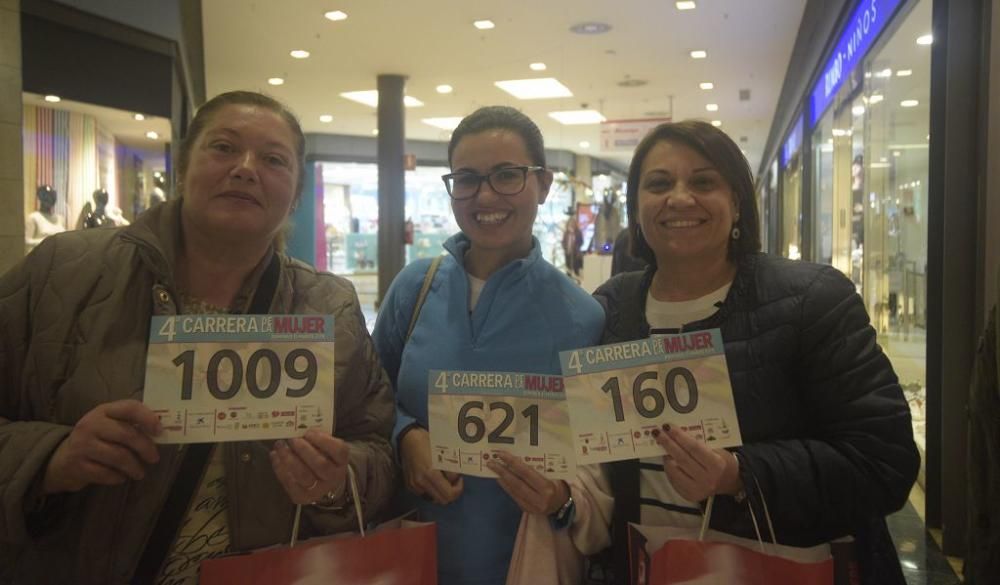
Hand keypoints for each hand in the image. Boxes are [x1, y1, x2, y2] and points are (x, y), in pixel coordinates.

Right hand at [42, 399, 161, 493]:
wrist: (63, 458)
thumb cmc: (96, 439)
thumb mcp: (110, 424)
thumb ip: (131, 423)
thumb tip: (161, 431)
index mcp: (103, 410)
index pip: (129, 407)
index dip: (148, 418)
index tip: (159, 431)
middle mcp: (91, 424)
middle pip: (126, 434)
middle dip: (145, 448)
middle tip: (155, 458)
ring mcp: (82, 445)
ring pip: (118, 456)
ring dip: (134, 467)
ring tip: (140, 473)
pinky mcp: (77, 465)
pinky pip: (106, 473)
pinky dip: (118, 477)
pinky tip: (121, 477)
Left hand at [270, 429, 349, 504]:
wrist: (323, 482)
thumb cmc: (324, 458)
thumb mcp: (327, 447)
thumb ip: (318, 438)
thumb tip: (300, 428)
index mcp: (342, 462)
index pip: (338, 450)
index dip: (323, 440)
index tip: (309, 432)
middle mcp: (333, 478)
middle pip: (320, 464)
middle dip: (304, 449)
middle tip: (292, 439)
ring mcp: (317, 490)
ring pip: (303, 475)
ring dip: (289, 458)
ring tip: (280, 445)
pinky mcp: (301, 497)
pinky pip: (289, 483)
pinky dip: (280, 468)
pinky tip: (275, 456)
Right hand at [399, 426, 462, 505]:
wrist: (408, 440)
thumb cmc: (427, 443)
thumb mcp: (443, 453)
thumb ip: (451, 469)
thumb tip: (456, 479)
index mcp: (431, 473)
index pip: (449, 494)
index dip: (458, 488)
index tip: (459, 479)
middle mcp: (421, 482)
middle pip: (443, 500)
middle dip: (451, 493)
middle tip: (454, 482)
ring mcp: (414, 486)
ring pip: (434, 499)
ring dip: (441, 493)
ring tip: (443, 480)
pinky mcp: (410, 486)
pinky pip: (425, 495)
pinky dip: (432, 490)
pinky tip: (433, 480)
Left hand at [487, 451, 568, 515]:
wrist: (563, 504)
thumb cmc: (558, 484)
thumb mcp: (553, 475)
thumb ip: (539, 468)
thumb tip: (519, 457)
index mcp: (547, 488)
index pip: (526, 473)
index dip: (513, 463)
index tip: (501, 454)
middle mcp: (539, 499)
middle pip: (517, 483)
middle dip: (502, 472)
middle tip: (491, 462)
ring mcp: (532, 507)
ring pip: (513, 491)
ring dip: (502, 479)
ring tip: (493, 469)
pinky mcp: (527, 510)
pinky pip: (514, 496)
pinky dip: (506, 487)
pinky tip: (500, 479)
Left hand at [655, 424, 741, 502]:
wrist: (728, 482)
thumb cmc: (721, 461)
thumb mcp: (717, 449)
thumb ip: (699, 443)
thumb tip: (676, 433)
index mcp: (716, 465)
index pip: (694, 448)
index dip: (679, 436)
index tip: (668, 426)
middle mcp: (707, 479)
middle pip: (682, 458)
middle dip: (668, 443)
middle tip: (657, 432)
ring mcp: (697, 490)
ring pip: (674, 470)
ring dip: (666, 456)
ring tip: (662, 444)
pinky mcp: (688, 496)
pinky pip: (673, 479)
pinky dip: (668, 467)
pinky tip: (667, 458)